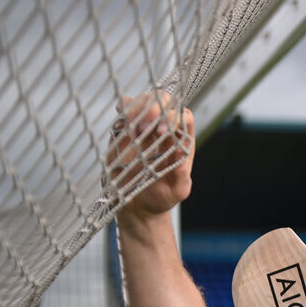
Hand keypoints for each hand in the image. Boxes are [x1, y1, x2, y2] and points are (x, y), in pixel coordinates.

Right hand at [105, 90, 194, 217]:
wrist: (138, 205)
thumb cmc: (162, 197)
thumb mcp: (177, 190)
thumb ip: (182, 175)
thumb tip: (181, 153)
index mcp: (181, 141)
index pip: (183, 116)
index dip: (174, 118)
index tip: (161, 132)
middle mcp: (164, 129)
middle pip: (166, 102)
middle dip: (157, 106)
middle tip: (147, 123)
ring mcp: (145, 126)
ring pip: (145, 101)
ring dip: (139, 106)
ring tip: (133, 123)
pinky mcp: (126, 129)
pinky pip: (126, 109)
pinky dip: (124, 106)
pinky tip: (122, 112)